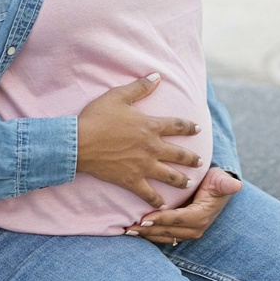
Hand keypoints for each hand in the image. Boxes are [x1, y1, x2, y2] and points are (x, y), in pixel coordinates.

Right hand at [77, 73, 203, 208]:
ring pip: (170, 176)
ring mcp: (144, 166)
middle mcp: (152, 147)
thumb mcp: (118, 96)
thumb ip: (140, 87)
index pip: (177, 126)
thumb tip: (157, 76)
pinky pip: (149, 194)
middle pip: (179, 154)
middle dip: (192, 158)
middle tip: (200, 161)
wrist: (80, 143)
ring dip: (182, 179)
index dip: (189, 127)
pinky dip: (157, 200)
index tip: (198, 129)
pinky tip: (163, 204)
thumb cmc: (97, 117)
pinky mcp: (132, 181)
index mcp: (150, 126)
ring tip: (190, 182)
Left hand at [125, 167, 241, 243]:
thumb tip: (236, 184)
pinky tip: (136, 231)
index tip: (145, 218)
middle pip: (168, 231)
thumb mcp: (222, 181)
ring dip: (146, 234)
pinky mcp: (181, 232)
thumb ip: (226, 183)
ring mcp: (188, 232)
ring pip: (164, 236)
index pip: (178, 219)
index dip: (162, 220)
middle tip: (129, 226)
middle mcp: (195, 228)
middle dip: (148, 230)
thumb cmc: (217, 181)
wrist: (219, 191)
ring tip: (128, 230)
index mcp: (201, 215)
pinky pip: (164, 236)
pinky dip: (150, 234)